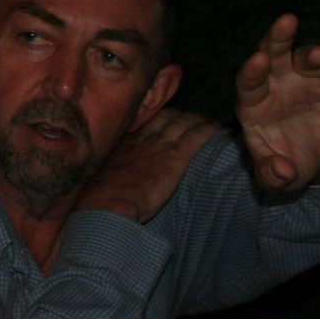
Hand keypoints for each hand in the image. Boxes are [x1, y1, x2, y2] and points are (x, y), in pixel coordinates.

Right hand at [75, 108, 218, 224]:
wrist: (109, 203)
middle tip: (190, 119)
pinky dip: (208, 130)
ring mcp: (161, 146)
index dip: (159, 118)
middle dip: (179, 116)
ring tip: (206, 121)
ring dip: (196, 120)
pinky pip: (196, 136)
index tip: (166, 119)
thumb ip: (113, 170)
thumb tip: (110, 178)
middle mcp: (144, 139)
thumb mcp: (105, 177)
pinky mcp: (176, 157)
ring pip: (183, 122)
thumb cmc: (103, 197)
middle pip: (166, 117)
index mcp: (127, 144)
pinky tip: (216, 128)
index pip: (146, 122)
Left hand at [235, 13, 319, 191]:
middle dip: (278, 37)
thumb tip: (281, 170)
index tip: (256, 61)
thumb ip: (273, 175)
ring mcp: (306, 81)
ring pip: (308, 58)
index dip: (251, 72)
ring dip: (315, 54)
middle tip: (286, 21)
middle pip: (273, 54)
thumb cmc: (284, 162)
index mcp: (254, 104)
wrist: (314, 159)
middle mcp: (277, 84)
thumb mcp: (276, 178)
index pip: (248, 83)